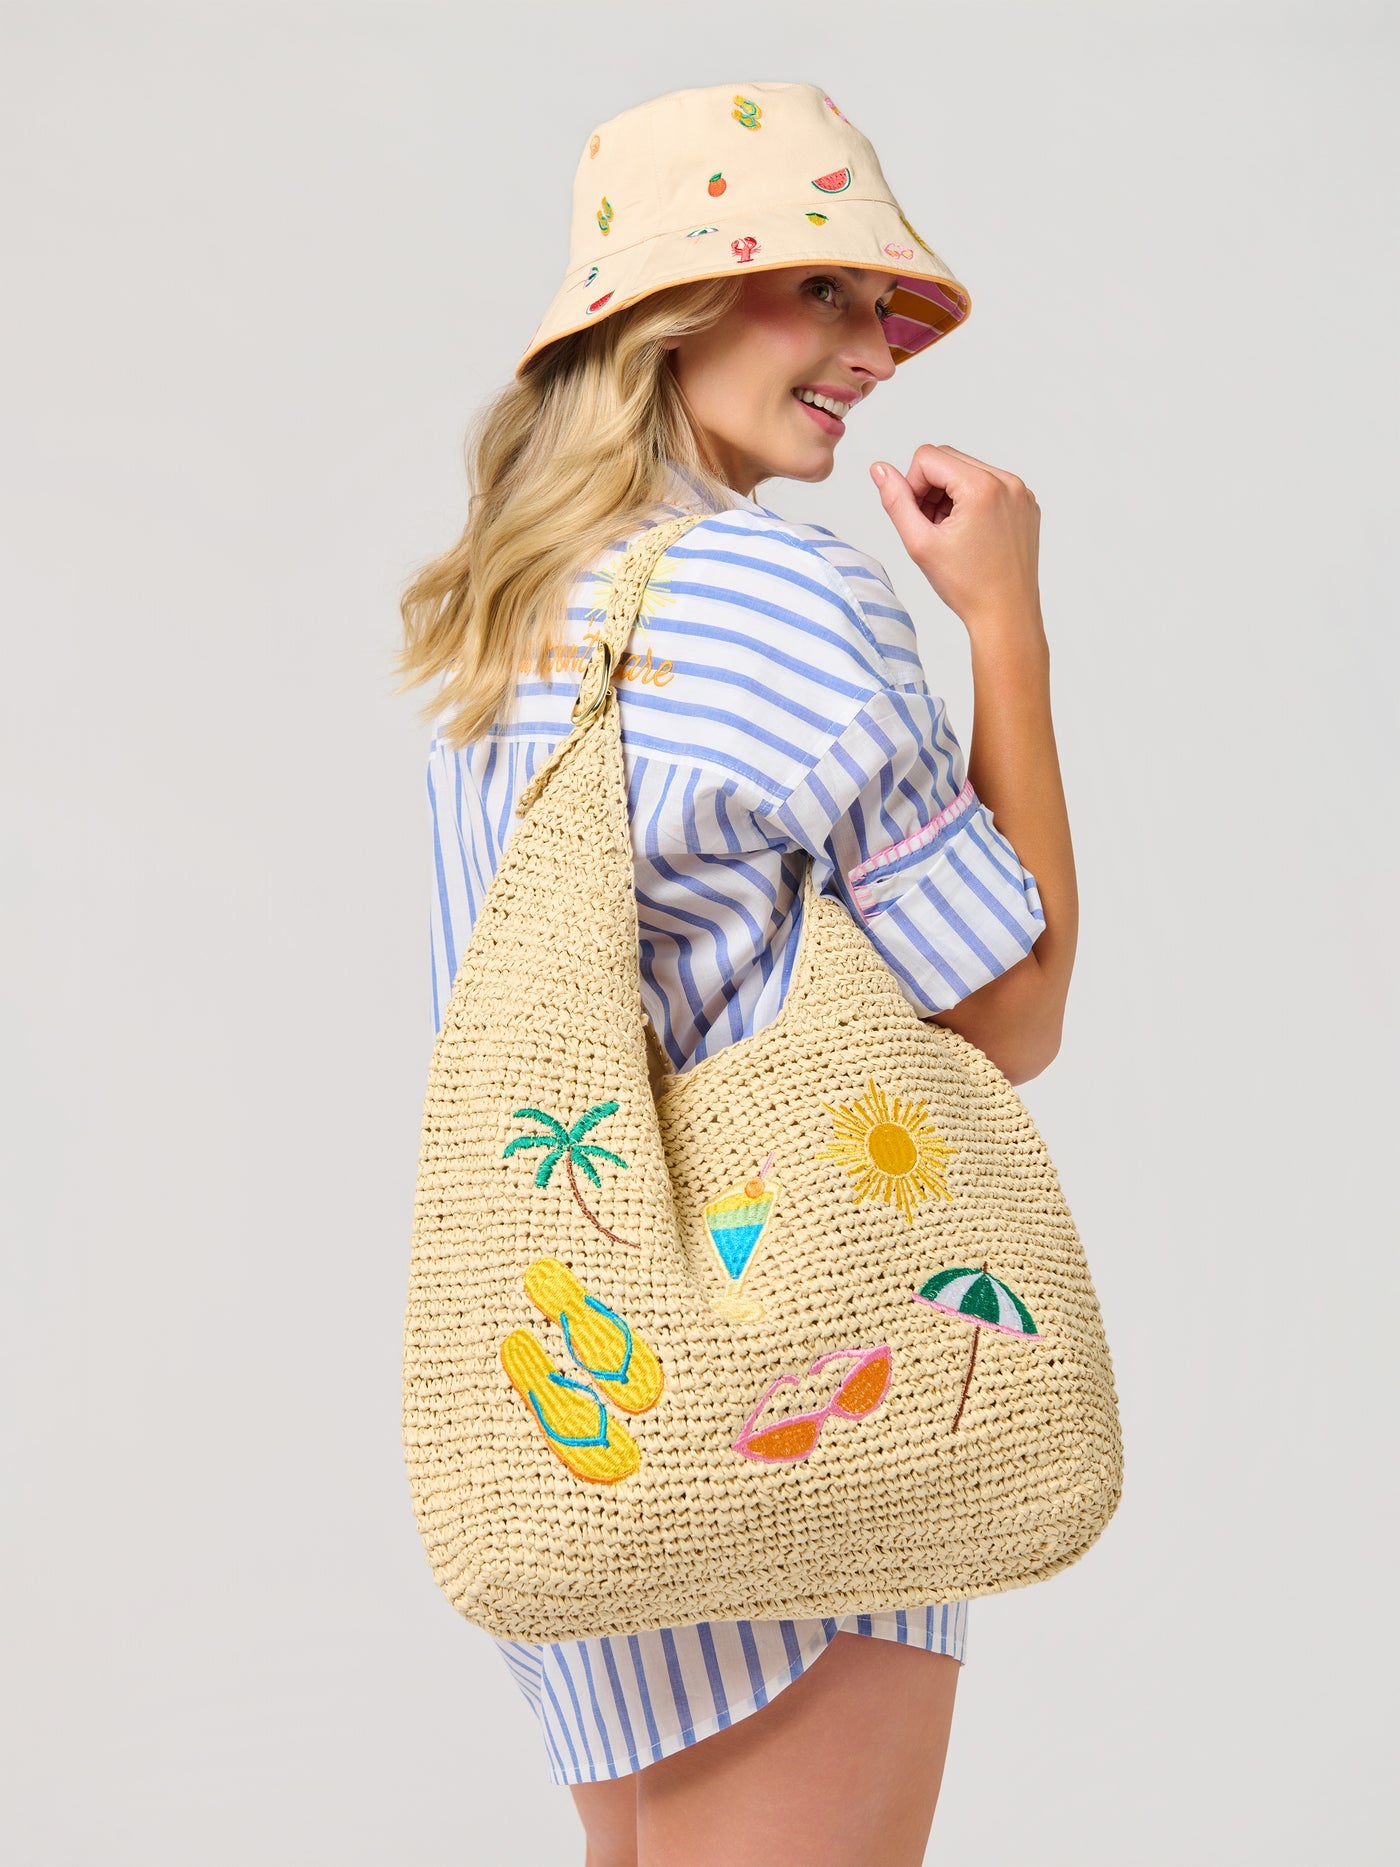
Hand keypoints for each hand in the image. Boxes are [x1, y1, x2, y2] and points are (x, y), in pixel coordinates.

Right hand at [870, 444, 1042, 633]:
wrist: (1006, 613)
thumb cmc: (966, 586)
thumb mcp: (920, 543)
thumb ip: (896, 501)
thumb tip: (879, 469)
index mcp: (982, 486)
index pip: (927, 457)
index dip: (912, 486)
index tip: (917, 519)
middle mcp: (1007, 481)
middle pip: (949, 459)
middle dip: (931, 489)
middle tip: (932, 528)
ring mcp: (1020, 492)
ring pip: (968, 471)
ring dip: (950, 495)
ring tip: (951, 533)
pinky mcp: (1026, 503)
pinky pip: (990, 485)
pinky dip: (972, 501)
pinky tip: (971, 534)